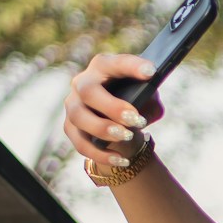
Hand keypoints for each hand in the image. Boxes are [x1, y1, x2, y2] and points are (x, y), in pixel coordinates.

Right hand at [63, 54, 166, 170]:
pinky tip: (121, 159)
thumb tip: (145, 111)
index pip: (116, 63)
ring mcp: (73, 105)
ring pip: (79, 116)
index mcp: (104, 67)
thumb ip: (151, 101)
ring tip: (126, 137)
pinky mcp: (70, 128)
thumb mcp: (149, 100)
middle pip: (88, 91)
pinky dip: (101, 154)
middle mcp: (83, 82)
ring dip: (102, 128)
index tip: (151, 72)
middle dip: (111, 106)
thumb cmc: (135, 103)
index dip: (132, 66)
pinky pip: (80, 143)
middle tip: (134, 118)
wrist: (119, 124)